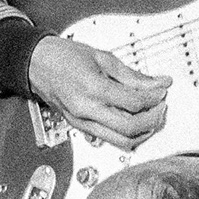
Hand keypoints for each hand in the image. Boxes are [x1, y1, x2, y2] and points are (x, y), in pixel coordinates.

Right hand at [28, 34, 168, 152]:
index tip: (162, 91)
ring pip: (121, 141)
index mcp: (93, 88)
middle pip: (130, 128)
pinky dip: (127, 134)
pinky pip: (110, 139)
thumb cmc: (64, 57)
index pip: (134, 103)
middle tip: (161, 107)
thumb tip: (157, 83)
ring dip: (142, 133)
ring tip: (150, 117)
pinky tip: (134, 122)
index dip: (154, 98)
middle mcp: (87, 110)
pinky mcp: (80, 128)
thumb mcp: (103, 58)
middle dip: (152, 119)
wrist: (37, 64)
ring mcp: (82, 122)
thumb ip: (132, 75)